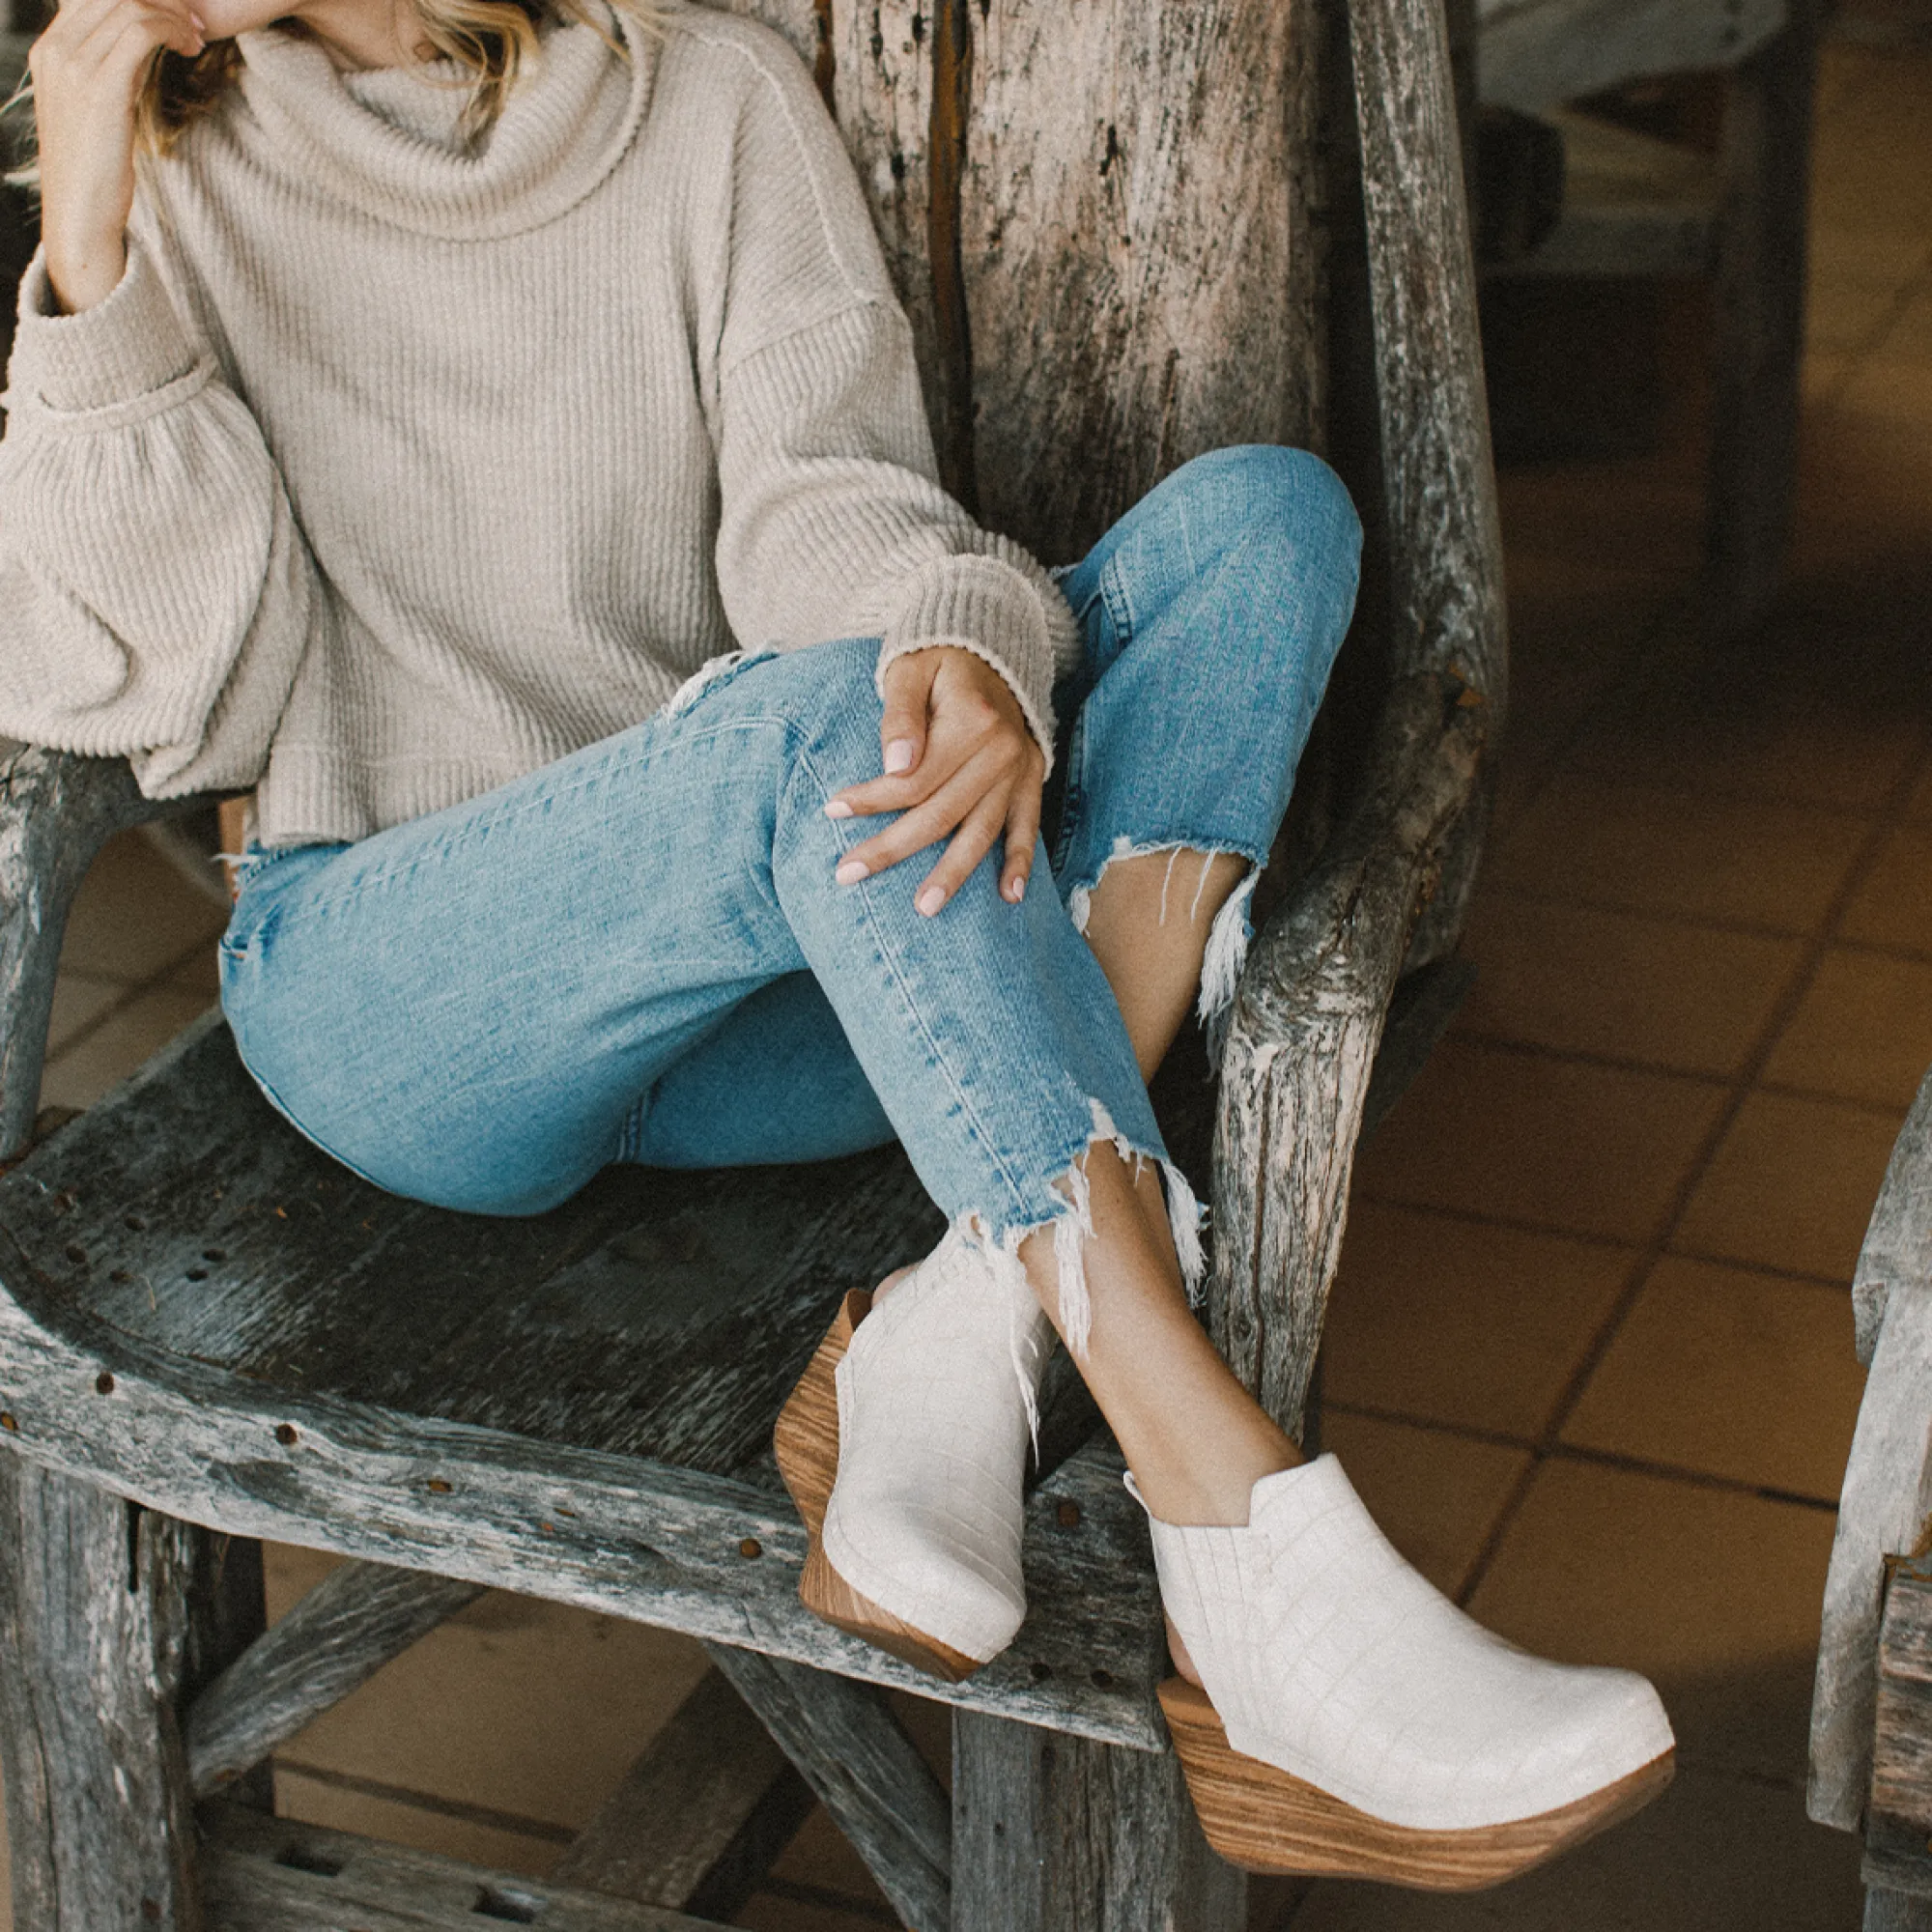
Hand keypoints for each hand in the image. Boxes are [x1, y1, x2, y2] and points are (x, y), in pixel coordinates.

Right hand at [31, 0, 205, 312]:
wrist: (80, 215)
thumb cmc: (96, 170)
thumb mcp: (97, 108)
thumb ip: (112, 70)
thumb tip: (144, 47)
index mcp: (49, 50)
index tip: (175, 16)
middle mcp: (54, 49)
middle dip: (159, 0)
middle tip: (194, 22)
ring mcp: (72, 65)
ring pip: (128, 5)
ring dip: (172, 15)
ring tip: (196, 38)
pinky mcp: (100, 86)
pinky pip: (140, 32)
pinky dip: (171, 31)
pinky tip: (191, 48)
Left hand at [826, 646, 1045, 915]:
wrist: (990, 647)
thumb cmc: (938, 662)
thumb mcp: (910, 671)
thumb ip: (900, 717)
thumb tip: (895, 765)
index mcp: (971, 722)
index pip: (914, 777)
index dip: (871, 797)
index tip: (832, 811)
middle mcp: (1000, 751)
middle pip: (941, 812)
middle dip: (893, 848)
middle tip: (848, 875)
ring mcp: (1019, 770)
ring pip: (981, 831)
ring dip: (954, 873)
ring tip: (925, 908)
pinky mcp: (1031, 781)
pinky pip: (1028, 828)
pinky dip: (1021, 863)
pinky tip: (1009, 898)